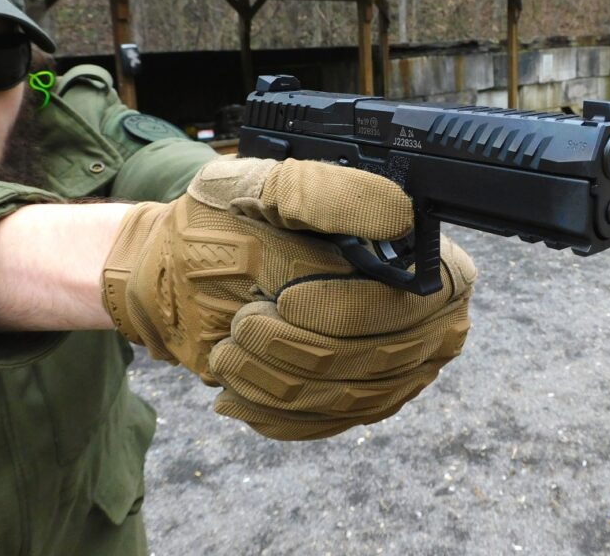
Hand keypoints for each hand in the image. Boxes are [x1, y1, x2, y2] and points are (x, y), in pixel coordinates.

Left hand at [101, 156, 419, 382]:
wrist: (187, 271)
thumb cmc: (229, 220)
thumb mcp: (264, 187)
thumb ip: (326, 195)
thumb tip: (396, 214)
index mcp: (415, 252)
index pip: (411, 299)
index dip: (349, 308)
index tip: (285, 300)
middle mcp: (422, 312)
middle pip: (381, 356)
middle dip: (298, 347)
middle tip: (242, 325)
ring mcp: (396, 365)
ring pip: (350, 397)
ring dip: (277, 379)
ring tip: (228, 352)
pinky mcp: (360, 402)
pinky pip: (327, 422)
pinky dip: (274, 409)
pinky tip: (236, 388)